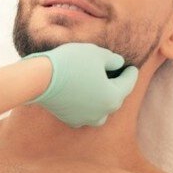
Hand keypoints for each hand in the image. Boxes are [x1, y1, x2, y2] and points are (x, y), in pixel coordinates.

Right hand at [24, 43, 138, 127]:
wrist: (40, 78)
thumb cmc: (71, 63)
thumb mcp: (97, 53)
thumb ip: (112, 59)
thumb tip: (118, 64)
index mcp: (113, 97)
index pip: (128, 83)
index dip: (131, 72)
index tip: (132, 67)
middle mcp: (102, 112)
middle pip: (115, 98)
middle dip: (117, 86)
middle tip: (116, 75)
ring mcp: (85, 118)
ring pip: (101, 112)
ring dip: (102, 101)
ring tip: (99, 91)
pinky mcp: (69, 119)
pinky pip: (83, 115)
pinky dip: (85, 107)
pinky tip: (82, 99)